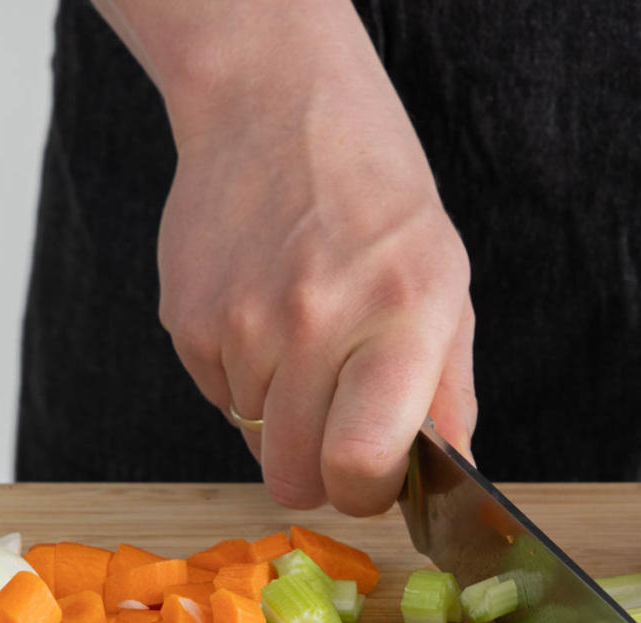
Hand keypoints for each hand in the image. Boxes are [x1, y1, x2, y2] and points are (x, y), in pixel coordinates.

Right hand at [154, 2, 474, 515]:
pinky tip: (264, 318)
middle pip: (295, 477)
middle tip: (338, 425)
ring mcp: (242, 323)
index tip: (373, 476)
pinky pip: (218, 400)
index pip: (361, 462)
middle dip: (319, 471)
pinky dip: (242, 381)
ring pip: (255, 441)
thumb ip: (449, 393)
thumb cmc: (376, 202)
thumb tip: (452, 477)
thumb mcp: (443, 285)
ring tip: (304, 341)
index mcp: (400, 314)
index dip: (366, 492)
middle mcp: (316, 321)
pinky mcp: (188, 322)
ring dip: (281, 416)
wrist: (276, 111)